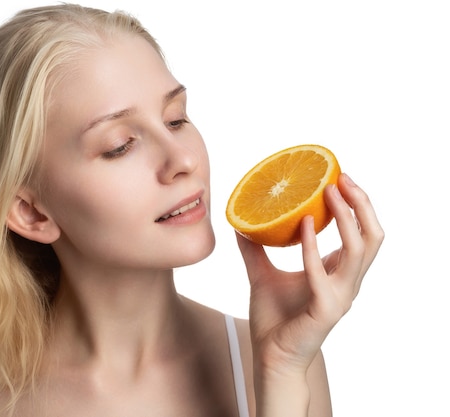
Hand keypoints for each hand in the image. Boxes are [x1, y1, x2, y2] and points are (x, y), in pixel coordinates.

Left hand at [236, 173, 383, 375]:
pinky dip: (315, 247)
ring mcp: (340, 296)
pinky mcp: (326, 309)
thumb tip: (239, 222)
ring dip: (346, 218)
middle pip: (371, 237)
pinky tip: (304, 225)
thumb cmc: (273, 318)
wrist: (269, 355)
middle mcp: (347, 283)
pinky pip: (323, 273)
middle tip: (341, 178)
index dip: (357, 206)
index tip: (339, 178)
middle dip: (361, 204)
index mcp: (337, 273)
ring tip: (328, 193)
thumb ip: (254, 249)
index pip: (362, 234)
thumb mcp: (261, 274)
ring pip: (359, 250)